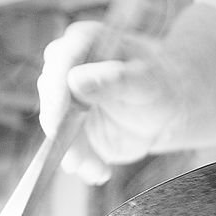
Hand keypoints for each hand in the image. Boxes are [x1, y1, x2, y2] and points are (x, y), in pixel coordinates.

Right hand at [37, 20, 184, 184]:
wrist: (166, 110)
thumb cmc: (157, 84)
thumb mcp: (142, 80)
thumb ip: (113, 79)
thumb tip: (75, 81)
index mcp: (84, 43)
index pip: (60, 60)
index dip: (57, 88)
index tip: (60, 114)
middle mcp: (68, 69)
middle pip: (50, 94)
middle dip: (60, 126)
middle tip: (75, 149)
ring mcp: (66, 100)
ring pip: (55, 127)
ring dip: (72, 151)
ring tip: (95, 168)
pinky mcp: (70, 128)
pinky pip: (67, 148)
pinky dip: (82, 163)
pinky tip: (99, 172)